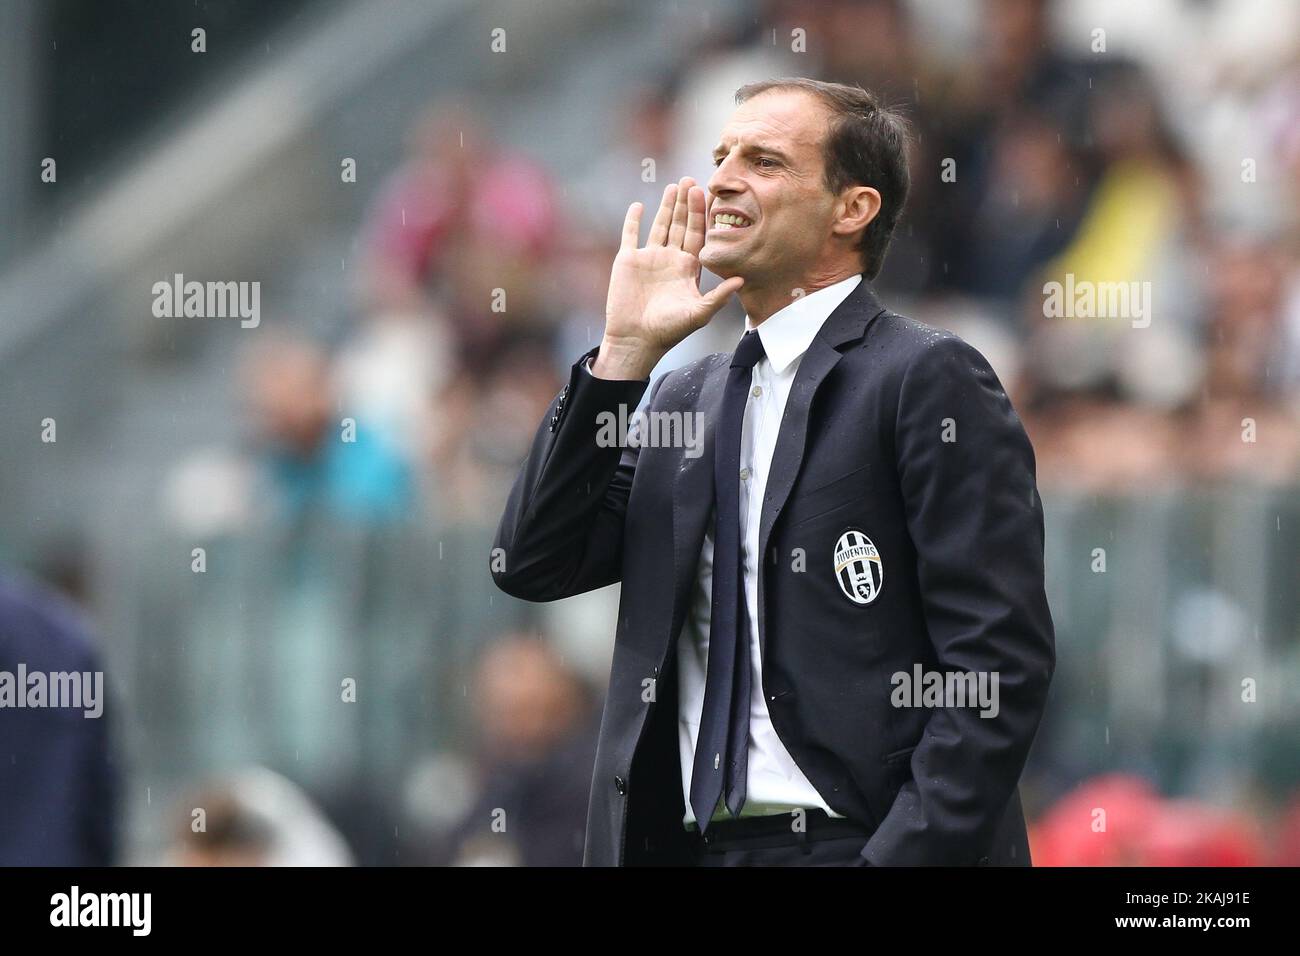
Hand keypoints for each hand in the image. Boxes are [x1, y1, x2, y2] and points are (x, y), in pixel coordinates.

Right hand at [593, 177, 743, 378]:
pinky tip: (639, 206)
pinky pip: (630, 235)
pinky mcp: (628, 261)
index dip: (701, 215)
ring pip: (659, 226)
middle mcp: (670, 259)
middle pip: (680, 225)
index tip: (707, 194)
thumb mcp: (698, 313)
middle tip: (691, 181)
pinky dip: (633, 220)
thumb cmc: (669, 330)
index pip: (697, 235)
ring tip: (673, 186)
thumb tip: (742, 279)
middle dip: (686, 204)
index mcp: (688, 268)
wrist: (636, 340)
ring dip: (666, 206)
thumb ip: (718, 296)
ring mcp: (648, 258)